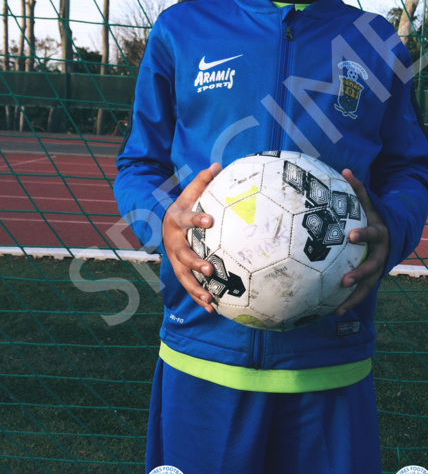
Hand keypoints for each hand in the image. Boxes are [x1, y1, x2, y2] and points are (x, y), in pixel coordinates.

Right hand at [162, 162, 220, 311]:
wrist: (164, 223)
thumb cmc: (185, 206)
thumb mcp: (190, 193)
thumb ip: (203, 181)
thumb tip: (218, 164)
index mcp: (177, 219)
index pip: (186, 219)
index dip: (196, 220)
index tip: (209, 221)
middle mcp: (173, 241)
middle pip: (182, 254)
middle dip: (194, 262)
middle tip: (208, 269)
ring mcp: (174, 259)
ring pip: (182, 275)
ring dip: (195, 288)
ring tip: (209, 297)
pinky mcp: (180, 271)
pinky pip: (188, 287)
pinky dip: (198, 298)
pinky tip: (213, 308)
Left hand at [336, 169, 389, 315]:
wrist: (396, 235)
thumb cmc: (375, 217)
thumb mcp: (369, 204)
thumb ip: (358, 189)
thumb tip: (344, 169)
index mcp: (380, 233)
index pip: (371, 233)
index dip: (362, 234)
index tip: (350, 236)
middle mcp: (381, 253)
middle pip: (372, 265)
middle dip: (359, 273)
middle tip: (344, 280)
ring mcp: (378, 268)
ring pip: (368, 285)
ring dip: (354, 295)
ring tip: (339, 305)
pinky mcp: (373, 279)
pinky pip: (362, 293)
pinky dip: (350, 302)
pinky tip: (333, 311)